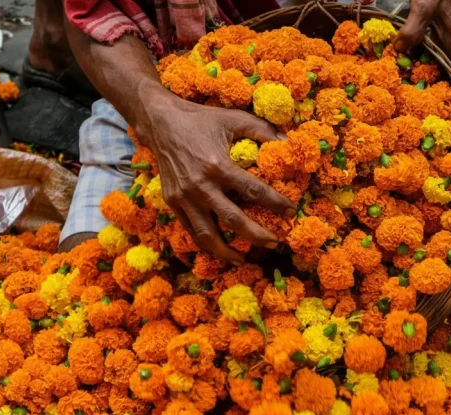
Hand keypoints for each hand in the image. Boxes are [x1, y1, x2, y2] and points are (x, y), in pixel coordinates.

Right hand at [136, 86, 295, 262]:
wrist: (160, 122)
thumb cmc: (201, 119)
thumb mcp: (233, 118)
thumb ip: (262, 130)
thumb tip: (288, 143)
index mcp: (219, 165)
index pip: (254, 192)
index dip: (276, 204)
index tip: (291, 213)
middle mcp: (201, 186)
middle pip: (234, 221)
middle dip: (257, 236)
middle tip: (275, 243)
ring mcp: (184, 197)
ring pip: (208, 234)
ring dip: (227, 251)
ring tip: (243, 259)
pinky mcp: (172, 202)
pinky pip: (191, 229)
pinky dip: (205, 243)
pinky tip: (219, 249)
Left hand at [394, 0, 450, 108]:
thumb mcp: (425, 4)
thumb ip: (414, 27)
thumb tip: (401, 50)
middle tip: (446, 128)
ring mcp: (449, 41)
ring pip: (449, 72)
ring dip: (444, 91)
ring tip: (431, 113)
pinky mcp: (440, 34)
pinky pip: (438, 61)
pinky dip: (431, 74)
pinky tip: (416, 81)